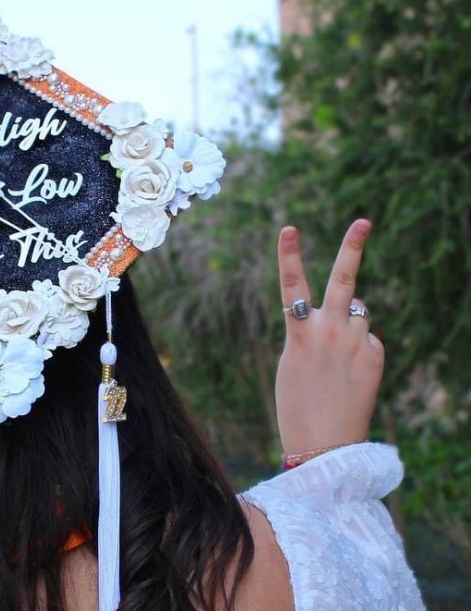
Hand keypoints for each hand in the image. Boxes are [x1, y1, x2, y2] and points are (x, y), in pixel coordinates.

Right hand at [274, 219, 383, 455]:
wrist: (324, 444)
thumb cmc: (298, 403)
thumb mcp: (294, 361)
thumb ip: (315, 330)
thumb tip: (352, 311)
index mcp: (299, 334)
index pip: (291, 284)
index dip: (288, 254)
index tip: (288, 228)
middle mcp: (331, 332)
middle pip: (343, 280)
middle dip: (353, 248)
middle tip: (363, 221)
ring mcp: (357, 343)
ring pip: (358, 313)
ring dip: (349, 322)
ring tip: (337, 357)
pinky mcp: (376, 356)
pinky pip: (368, 340)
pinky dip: (360, 350)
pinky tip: (350, 376)